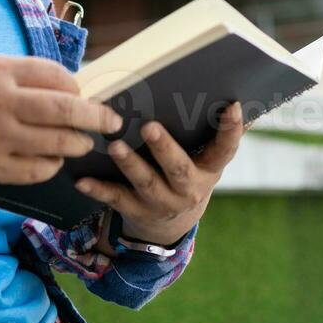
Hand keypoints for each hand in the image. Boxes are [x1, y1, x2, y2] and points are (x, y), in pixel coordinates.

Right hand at [0, 54, 121, 188]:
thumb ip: (16, 76)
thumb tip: (65, 86)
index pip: (55, 75)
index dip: (76, 87)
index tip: (83, 95)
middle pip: (65, 109)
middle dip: (97, 116)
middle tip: (112, 121)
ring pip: (57, 143)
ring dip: (77, 143)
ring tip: (82, 142)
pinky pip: (37, 169)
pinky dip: (51, 165)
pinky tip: (51, 160)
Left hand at [74, 101, 245, 248]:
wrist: (170, 225)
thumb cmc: (188, 173)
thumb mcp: (206, 160)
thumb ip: (216, 134)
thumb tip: (240, 97)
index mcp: (209, 170)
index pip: (225, 150)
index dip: (231, 129)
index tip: (232, 105)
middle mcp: (189, 189)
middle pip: (179, 169)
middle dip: (164, 149)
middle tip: (150, 127)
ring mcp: (162, 202)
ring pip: (146, 183)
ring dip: (130, 164)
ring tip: (115, 146)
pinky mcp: (136, 211)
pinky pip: (116, 200)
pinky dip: (98, 189)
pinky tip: (82, 180)